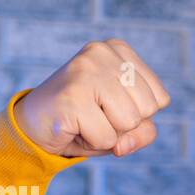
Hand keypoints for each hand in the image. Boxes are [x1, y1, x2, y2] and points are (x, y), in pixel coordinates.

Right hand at [12, 38, 171, 157]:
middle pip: (148, 109)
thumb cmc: (85, 122)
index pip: (160, 99)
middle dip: (124, 125)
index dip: (138, 115)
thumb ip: (143, 132)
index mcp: (119, 51)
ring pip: (130, 122)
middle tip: (95, 116)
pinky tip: (73, 127)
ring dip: (108, 134)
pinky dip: (92, 143)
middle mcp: (102, 53)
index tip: (108, 107)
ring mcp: (85, 71)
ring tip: (85, 121)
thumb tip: (122, 144)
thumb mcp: (124, 126)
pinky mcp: (72, 96)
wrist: (33, 126)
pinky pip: (107, 138)